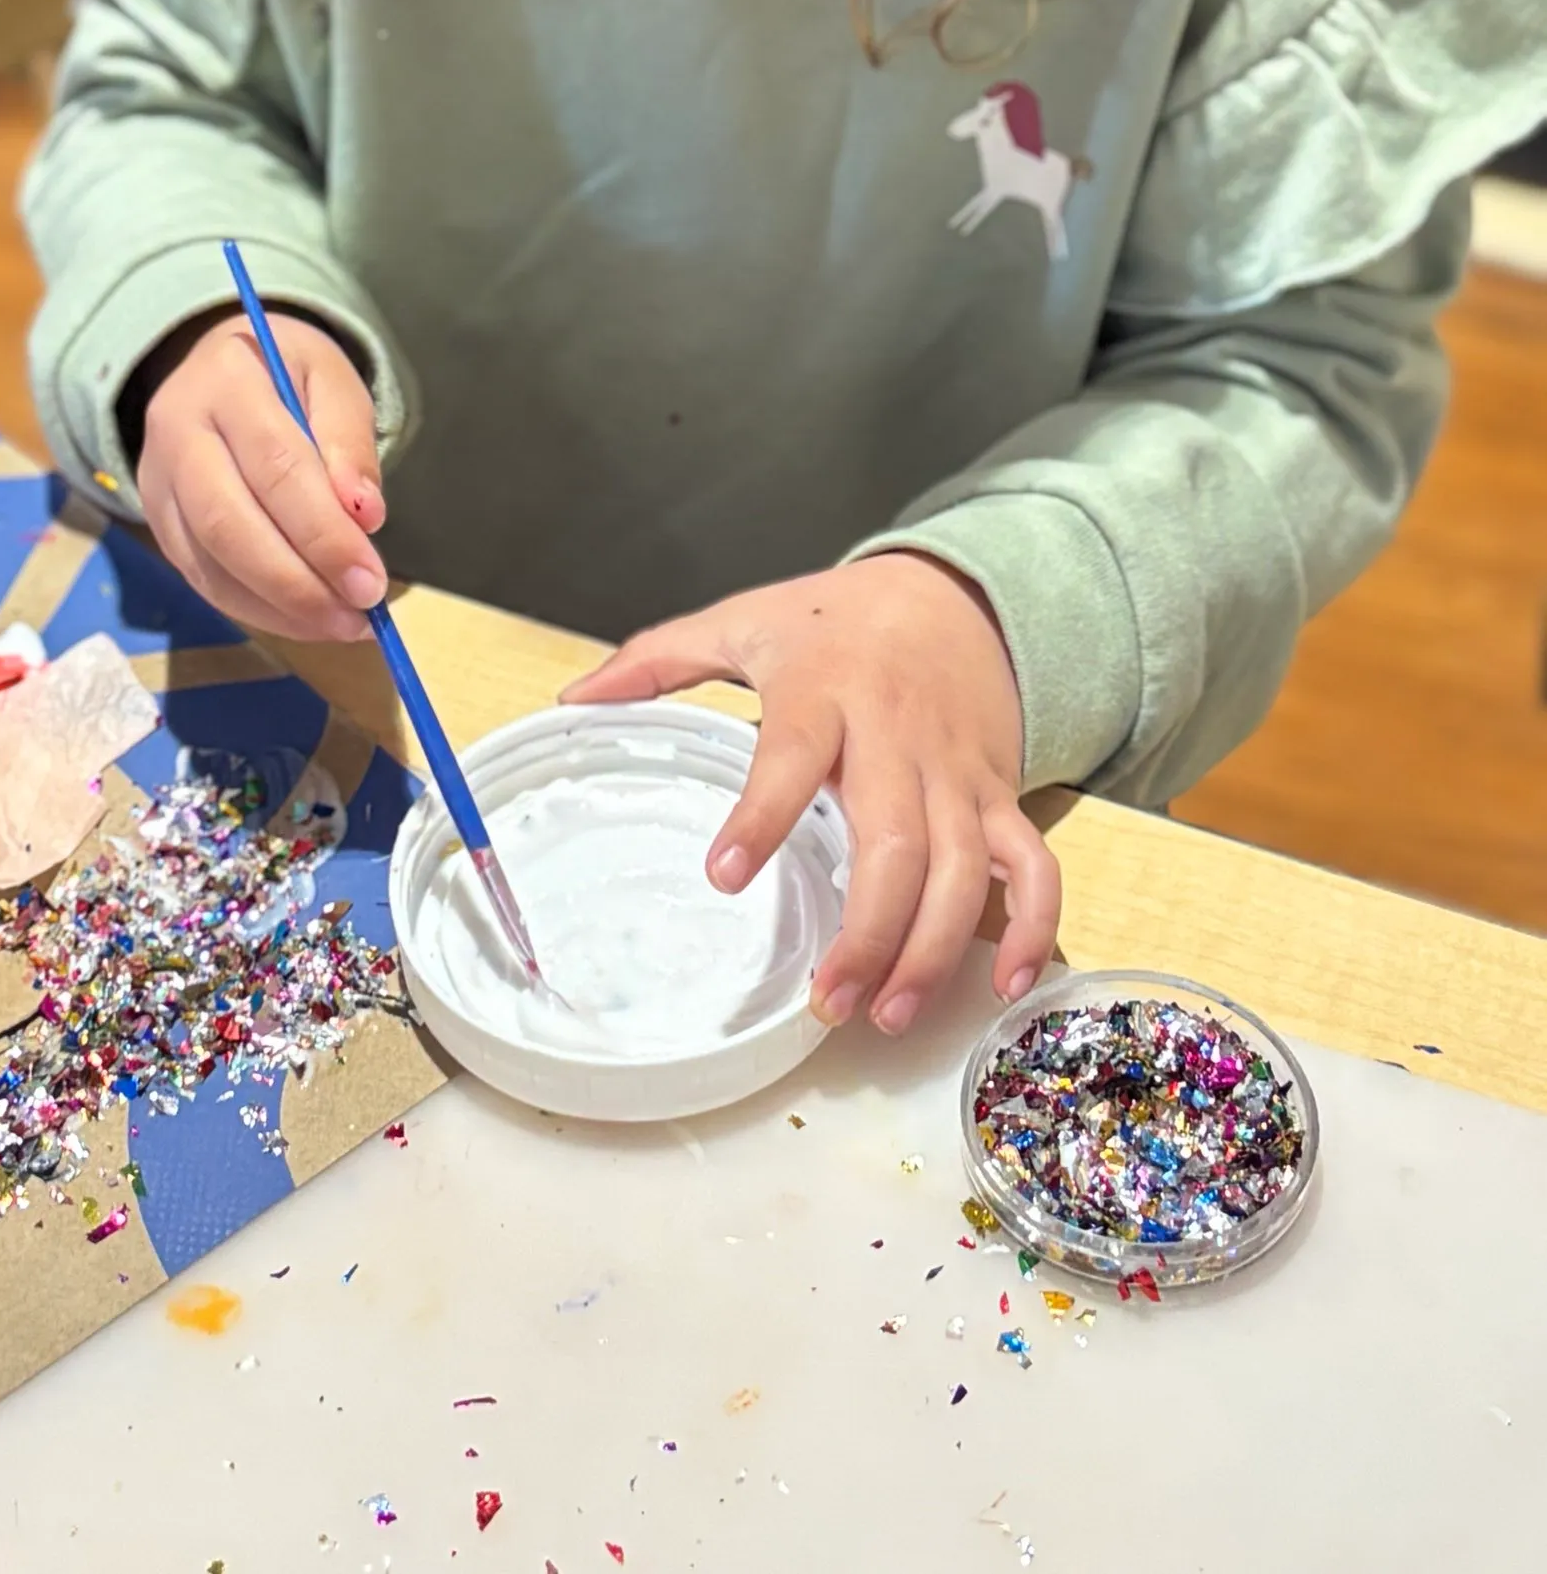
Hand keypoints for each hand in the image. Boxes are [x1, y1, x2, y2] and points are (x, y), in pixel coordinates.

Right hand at [136, 310, 386, 642]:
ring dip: (279, 607)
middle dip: (298, 582)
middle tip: (359, 614)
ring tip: (341, 623)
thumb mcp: (332, 381)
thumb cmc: (286, 375)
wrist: (217, 368)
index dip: (324, 532)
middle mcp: (177, 430)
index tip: (372, 580)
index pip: (276, 466)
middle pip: (229, 522)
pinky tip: (303, 618)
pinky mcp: (157, 521)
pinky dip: (255, 608)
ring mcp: (157, 480)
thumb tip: (364, 516)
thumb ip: (349, 441)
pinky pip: (201, 578)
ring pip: (209, 561)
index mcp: (228, 380)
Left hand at [559, 552, 1059, 1031]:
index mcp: (823, 693)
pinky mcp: (1000, 793)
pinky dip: (1032, 925)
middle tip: (829, 1000)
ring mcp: (956, 772)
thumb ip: (658, 661)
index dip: (761, 815)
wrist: (950, 593)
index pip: (790, 756)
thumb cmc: (832, 621)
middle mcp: (895, 738)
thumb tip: (575, 702)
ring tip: (889, 1014)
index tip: (725, 876)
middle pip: (893, 841)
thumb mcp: (741, 622)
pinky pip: (1031, 863)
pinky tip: (1006, 984)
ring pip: (961, 868)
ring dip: (933, 949)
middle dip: (868, 931)